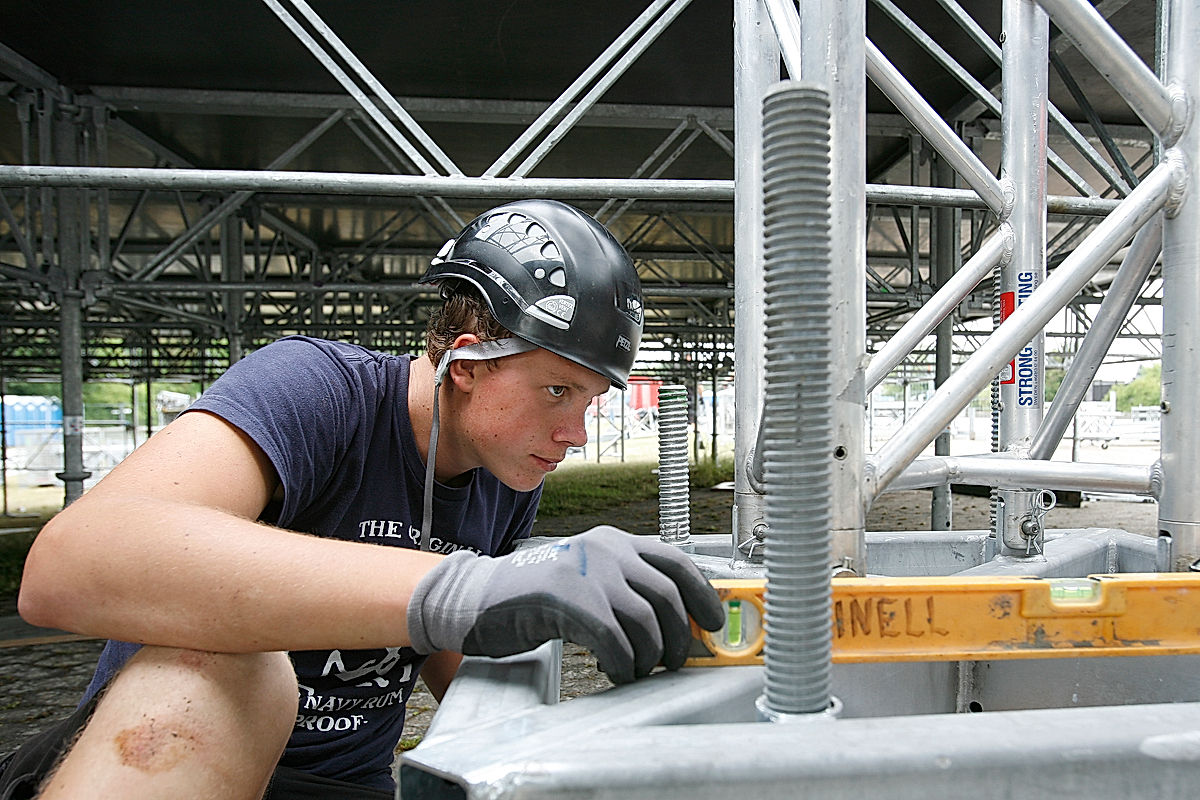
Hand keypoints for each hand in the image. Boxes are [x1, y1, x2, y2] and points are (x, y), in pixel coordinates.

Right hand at [406, 526, 723, 683]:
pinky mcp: (568, 601)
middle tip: (673, 661)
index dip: (703, 594)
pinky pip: (615, 640)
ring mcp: (587, 572)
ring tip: (638, 670)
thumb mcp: (588, 576)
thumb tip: (679, 621)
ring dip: (650, 656)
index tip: (713, 623)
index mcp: (615, 541)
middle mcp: (606, 550)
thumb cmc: (537, 596)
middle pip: (668, 596)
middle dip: (679, 637)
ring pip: (646, 622)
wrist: (478, 598)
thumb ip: (627, 587)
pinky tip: (614, 671)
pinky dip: (622, 663)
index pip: (677, 561)